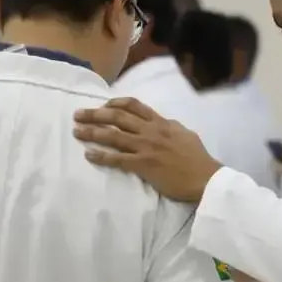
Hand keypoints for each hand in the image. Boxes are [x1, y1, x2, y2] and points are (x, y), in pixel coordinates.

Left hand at [73, 97, 221, 202]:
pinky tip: (89, 155)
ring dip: (92, 132)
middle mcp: (150, 131)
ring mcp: (145, 147)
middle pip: (117, 117)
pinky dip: (100, 156)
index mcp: (161, 122)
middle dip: (95, 114)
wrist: (204, 178)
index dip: (115, 103)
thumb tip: (160, 122)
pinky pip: (116, 159)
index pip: (134, 106)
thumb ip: (169, 127)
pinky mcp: (142, 165)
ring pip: (113, 135)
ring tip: (77, 131)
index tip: (103, 105)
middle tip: (79, 114)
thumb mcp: (185, 134)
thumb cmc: (197, 158)